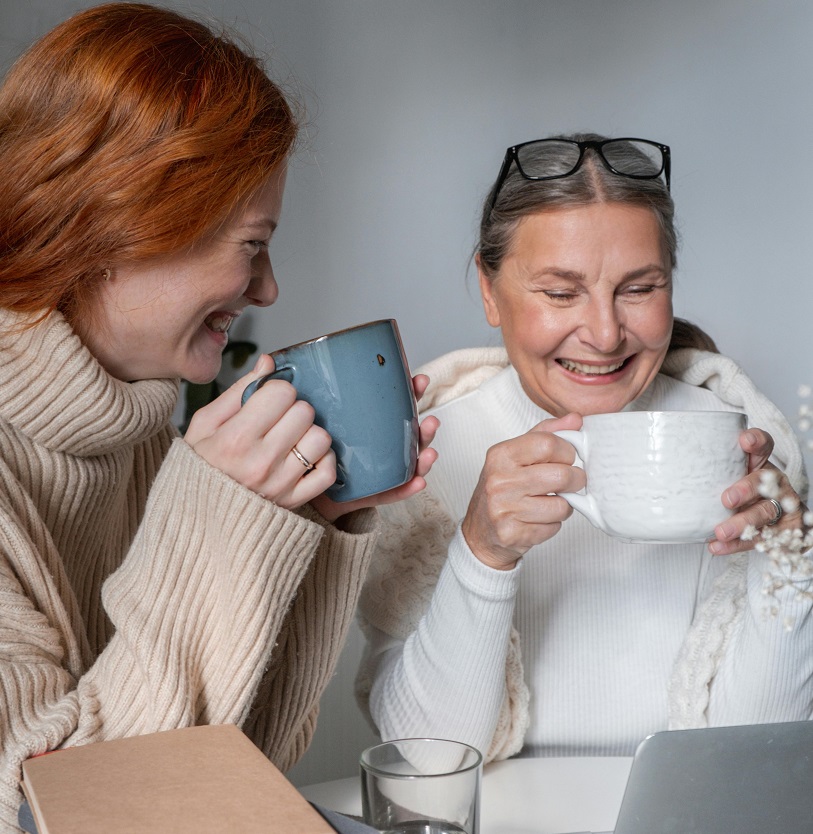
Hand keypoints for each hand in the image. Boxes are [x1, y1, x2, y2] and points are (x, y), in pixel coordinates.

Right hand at [184, 354, 336, 508]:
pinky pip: (328, 472)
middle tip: (277, 420)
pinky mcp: (294, 501)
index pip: (282, 392)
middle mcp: (261, 462)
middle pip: (304, 411)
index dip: (276, 391)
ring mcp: (280, 484)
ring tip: (290, 439)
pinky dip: (322, 461)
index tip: (267, 401)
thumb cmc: (200, 465)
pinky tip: (304, 457)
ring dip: (308, 434)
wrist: (195, 516)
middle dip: (292, 410)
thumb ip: (239, 390)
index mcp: (235, 438)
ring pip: (320, 439)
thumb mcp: (205, 424)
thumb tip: (268, 362)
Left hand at [311, 373, 439, 522]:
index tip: (418, 380)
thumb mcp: (308, 415)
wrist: (297, 484)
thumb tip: (272, 358)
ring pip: (409, 464)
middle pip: (410, 436)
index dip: (411, 394)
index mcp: (370, 425)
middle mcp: (380, 447)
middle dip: (425, 428)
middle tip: (431, 421)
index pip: (396, 406)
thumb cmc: (305, 444)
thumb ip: (306, 392)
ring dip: (424, 458)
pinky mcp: (371, 493)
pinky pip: (393, 492)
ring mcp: (379, 471)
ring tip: (430, 453)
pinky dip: (408, 488)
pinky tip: (418, 482)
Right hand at [461, 412, 585, 570]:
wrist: (480, 531)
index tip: (567, 458)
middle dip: (575, 480)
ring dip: (564, 505)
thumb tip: (575, 419)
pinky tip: (538, 519)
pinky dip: (553, 524)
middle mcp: (499, 480)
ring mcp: (504, 509)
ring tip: (551, 502)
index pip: (548, 443)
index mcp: (501, 455)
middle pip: (561, 475)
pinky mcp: (512, 533)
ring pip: (562, 505)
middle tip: (571, 482)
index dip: (568, 451)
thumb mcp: (516, 455)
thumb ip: (545, 434)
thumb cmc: (502, 488)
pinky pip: (553, 527)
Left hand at [710, 428, 809, 554]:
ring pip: (765, 513)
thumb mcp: (725, 479)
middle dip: (745, 489)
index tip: (744, 440)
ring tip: (720, 532)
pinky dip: (737, 545)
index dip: (756, 441)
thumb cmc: (739, 493)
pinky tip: (718, 546)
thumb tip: (660, 472)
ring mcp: (781, 507)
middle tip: (727, 499)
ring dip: (742, 523)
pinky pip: (761, 539)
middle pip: (763, 482)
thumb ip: (706, 472)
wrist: (774, 525)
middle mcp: (773, 483)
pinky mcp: (783, 531)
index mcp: (760, 465)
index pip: (763, 446)